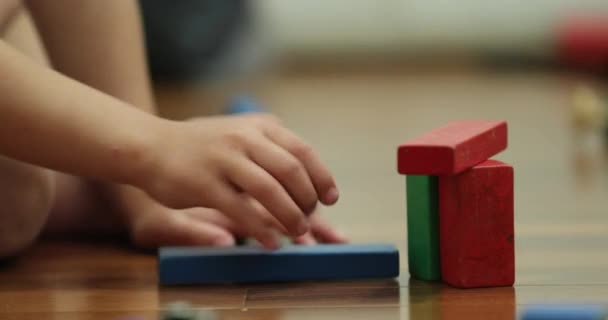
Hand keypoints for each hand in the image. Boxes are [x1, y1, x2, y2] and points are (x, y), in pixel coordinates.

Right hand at [138, 114, 338, 247]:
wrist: (151, 146)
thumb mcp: (241, 133)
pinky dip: (262, 230)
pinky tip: (271, 243)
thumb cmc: (203, 146)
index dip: (322, 177)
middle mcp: (244, 137)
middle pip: (291, 170)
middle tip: (310, 217)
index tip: (331, 198)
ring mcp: (224, 159)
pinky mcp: (204, 183)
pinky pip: (241, 210)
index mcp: (258, 125)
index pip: (303, 150)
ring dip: (289, 216)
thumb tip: (308, 177)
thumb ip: (271, 148)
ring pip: (269, 190)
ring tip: (296, 233)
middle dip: (308, 199)